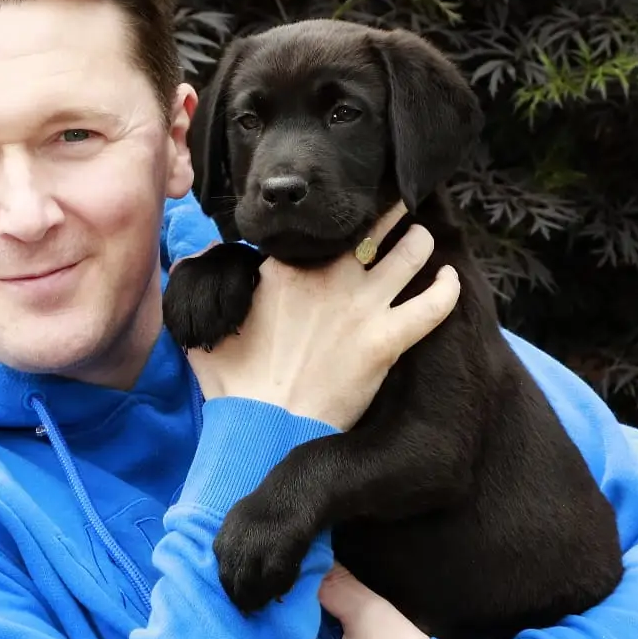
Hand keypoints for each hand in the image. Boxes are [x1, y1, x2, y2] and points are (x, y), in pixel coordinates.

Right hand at [185, 202, 458, 430]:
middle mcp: (328, 277)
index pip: (319, 229)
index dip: (333, 221)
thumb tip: (186, 258)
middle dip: (385, 215)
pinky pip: (432, 306)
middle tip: (395, 210)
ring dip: (419, 241)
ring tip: (422, 237)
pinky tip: (451, 280)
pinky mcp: (386, 341)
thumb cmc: (233, 385)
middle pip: (369, 229)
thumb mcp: (204, 330)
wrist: (263, 428)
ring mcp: (361, 307)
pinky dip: (446, 290)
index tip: (340, 218)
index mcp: (285, 269)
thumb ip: (201, 284)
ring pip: (408, 254)